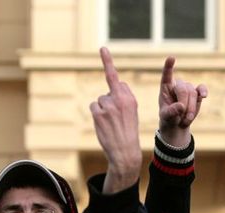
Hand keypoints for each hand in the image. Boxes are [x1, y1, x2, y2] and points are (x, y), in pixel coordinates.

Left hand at [90, 47, 142, 194]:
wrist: (125, 152)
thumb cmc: (128, 132)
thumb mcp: (131, 113)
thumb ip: (124, 98)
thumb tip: (113, 88)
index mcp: (130, 98)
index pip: (116, 78)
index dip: (108, 63)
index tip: (102, 49)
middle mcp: (120, 99)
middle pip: (107, 92)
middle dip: (109, 103)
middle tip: (116, 119)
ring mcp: (108, 106)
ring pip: (100, 100)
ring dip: (102, 110)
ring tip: (110, 124)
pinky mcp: (98, 113)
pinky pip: (93, 107)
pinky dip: (96, 115)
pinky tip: (103, 124)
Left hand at [158, 57, 207, 146]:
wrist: (178, 123)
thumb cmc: (169, 118)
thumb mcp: (166, 117)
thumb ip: (171, 112)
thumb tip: (181, 106)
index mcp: (165, 87)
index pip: (166, 75)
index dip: (168, 67)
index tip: (171, 57)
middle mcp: (177, 85)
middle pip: (183, 89)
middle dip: (184, 103)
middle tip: (182, 117)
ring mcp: (188, 87)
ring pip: (192, 93)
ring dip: (191, 108)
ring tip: (186, 119)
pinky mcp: (197, 92)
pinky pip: (202, 88)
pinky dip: (203, 91)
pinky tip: (204, 96)